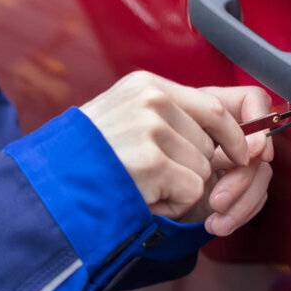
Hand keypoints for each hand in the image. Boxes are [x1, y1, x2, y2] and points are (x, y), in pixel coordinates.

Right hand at [78, 71, 272, 236]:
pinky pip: (191, 191)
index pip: (215, 106)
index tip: (240, 155)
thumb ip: (174, 121)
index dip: (235, 136)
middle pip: (210, 144)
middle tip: (154, 178)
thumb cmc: (88, 158)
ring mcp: (150, 129)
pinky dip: (172, 205)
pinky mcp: (151, 162)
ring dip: (179, 189)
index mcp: (146, 85)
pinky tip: (142, 197)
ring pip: (203, 169)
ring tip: (140, 184)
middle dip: (194, 169)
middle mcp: (151, 100)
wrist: (49, 184)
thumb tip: (242, 142)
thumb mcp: (126, 119)